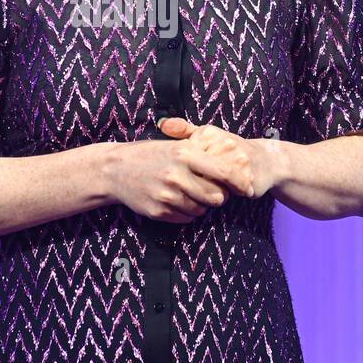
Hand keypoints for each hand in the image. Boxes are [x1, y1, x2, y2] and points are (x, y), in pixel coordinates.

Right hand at [102, 127, 254, 223]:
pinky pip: (186, 218)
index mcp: (185, 154)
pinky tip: (180, 201)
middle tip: (217, 192)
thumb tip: (234, 163)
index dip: (240, 182)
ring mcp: (167, 195)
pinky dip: (188, 212)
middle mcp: (177, 175)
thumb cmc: (150, 154)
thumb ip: (201, 153)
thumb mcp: (175, 145)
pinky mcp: (160, 211)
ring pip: (202, 209)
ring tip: (194, 194)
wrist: (115, 170)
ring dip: (203, 205)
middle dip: (221, 196)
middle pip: (216, 196)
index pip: (224, 172)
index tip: (247, 188)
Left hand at [157, 117, 280, 200]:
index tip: (189, 172)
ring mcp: (237, 160)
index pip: (184, 158)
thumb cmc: (229, 150)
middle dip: (194, 182)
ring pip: (210, 185)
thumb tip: (163, 124)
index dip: (184, 170)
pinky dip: (222, 196)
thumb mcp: (206, 136)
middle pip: (196, 173)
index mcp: (208, 133)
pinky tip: (224, 192)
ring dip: (208, 191)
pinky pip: (226, 194)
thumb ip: (184, 131)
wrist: (265, 160)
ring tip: (211, 187)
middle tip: (197, 184)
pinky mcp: (247, 178)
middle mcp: (224, 143)